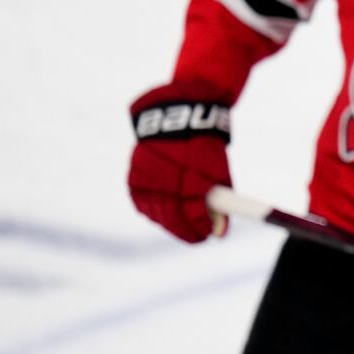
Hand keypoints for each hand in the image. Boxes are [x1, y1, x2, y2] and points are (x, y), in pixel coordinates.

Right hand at [128, 80, 232, 242]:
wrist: (175, 116)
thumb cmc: (203, 146)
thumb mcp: (218, 172)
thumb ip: (220, 202)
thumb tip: (220, 233)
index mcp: (190, 176)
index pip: (194, 213)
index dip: (201, 227)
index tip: (210, 235)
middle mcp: (165, 179)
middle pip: (173, 218)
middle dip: (187, 231)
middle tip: (198, 237)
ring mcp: (146, 180)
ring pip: (156, 214)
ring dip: (170, 223)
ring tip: (183, 225)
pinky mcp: (133, 179)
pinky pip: (143, 204)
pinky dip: (154, 211)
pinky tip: (164, 213)